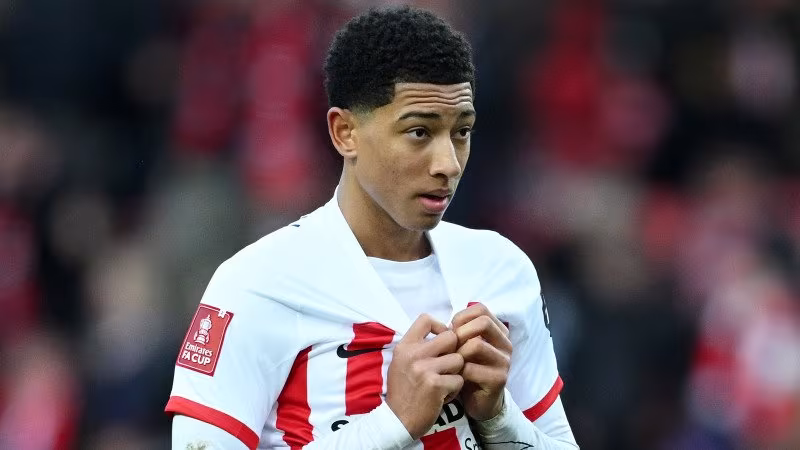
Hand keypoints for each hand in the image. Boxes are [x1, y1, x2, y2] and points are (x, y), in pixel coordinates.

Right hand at [386, 314, 464, 439]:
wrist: (397, 421)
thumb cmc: (402, 391)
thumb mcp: (401, 364)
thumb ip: (418, 348)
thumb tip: (444, 333)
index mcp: (404, 347)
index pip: (425, 319)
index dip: (440, 326)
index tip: (442, 340)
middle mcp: (413, 354)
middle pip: (450, 337)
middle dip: (454, 351)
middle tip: (448, 365)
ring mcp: (424, 369)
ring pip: (458, 360)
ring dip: (455, 373)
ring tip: (444, 383)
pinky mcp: (436, 385)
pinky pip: (459, 380)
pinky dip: (454, 390)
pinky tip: (443, 396)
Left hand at [450, 303, 511, 420]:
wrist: (479, 401)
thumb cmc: (469, 369)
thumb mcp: (465, 346)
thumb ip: (461, 331)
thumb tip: (447, 325)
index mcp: (499, 332)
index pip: (482, 309)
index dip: (462, 316)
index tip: (451, 330)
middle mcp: (506, 344)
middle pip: (483, 322)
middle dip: (461, 332)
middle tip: (450, 346)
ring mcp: (504, 362)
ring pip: (476, 345)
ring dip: (458, 353)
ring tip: (452, 363)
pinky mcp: (499, 380)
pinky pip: (471, 368)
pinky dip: (458, 371)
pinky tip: (454, 377)